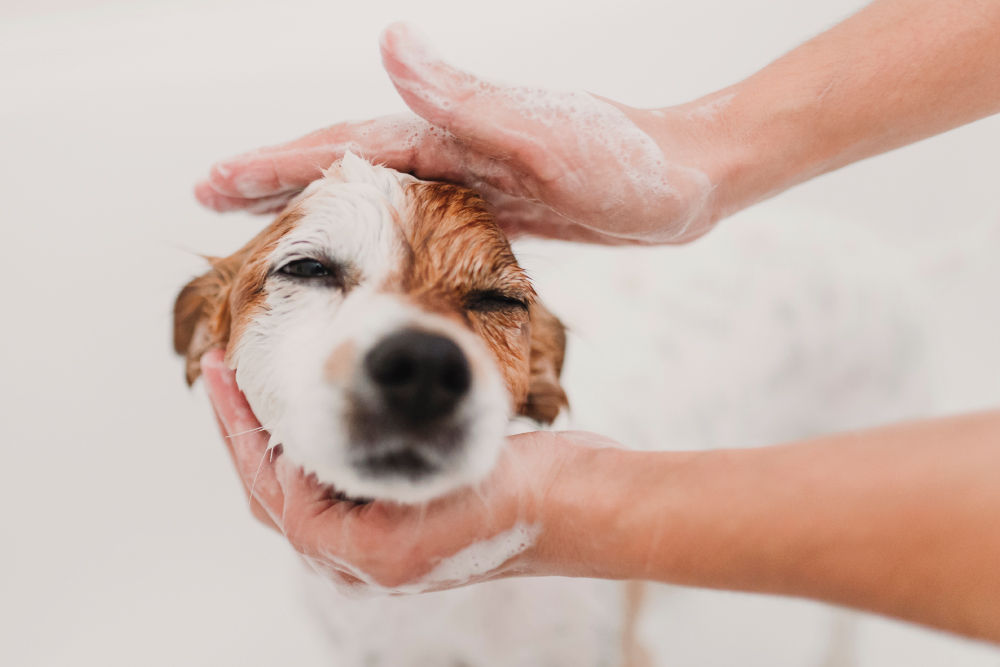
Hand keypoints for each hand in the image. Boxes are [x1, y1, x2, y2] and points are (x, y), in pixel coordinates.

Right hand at [194, 23, 726, 243]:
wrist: (690, 179)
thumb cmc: (629, 161)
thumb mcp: (545, 134)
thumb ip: (466, 99)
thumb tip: (387, 42)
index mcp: (451, 131)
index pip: (343, 146)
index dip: (275, 162)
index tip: (213, 180)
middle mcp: (453, 149)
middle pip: (345, 165)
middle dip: (276, 179)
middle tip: (212, 198)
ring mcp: (473, 178)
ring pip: (375, 194)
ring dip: (319, 206)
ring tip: (269, 224)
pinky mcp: (497, 207)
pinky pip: (417, 219)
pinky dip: (377, 230)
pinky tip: (364, 247)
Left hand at [200, 348, 622, 591]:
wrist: (584, 504)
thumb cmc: (520, 499)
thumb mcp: (432, 484)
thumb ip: (353, 488)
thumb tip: (283, 463)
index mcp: (363, 557)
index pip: (273, 490)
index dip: (239, 430)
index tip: (221, 374)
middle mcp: (366, 556)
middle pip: (278, 494)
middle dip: (247, 433)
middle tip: (224, 373)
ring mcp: (387, 539)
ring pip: (306, 487)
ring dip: (280, 436)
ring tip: (262, 386)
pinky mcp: (408, 515)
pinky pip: (342, 480)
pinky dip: (321, 442)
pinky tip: (323, 407)